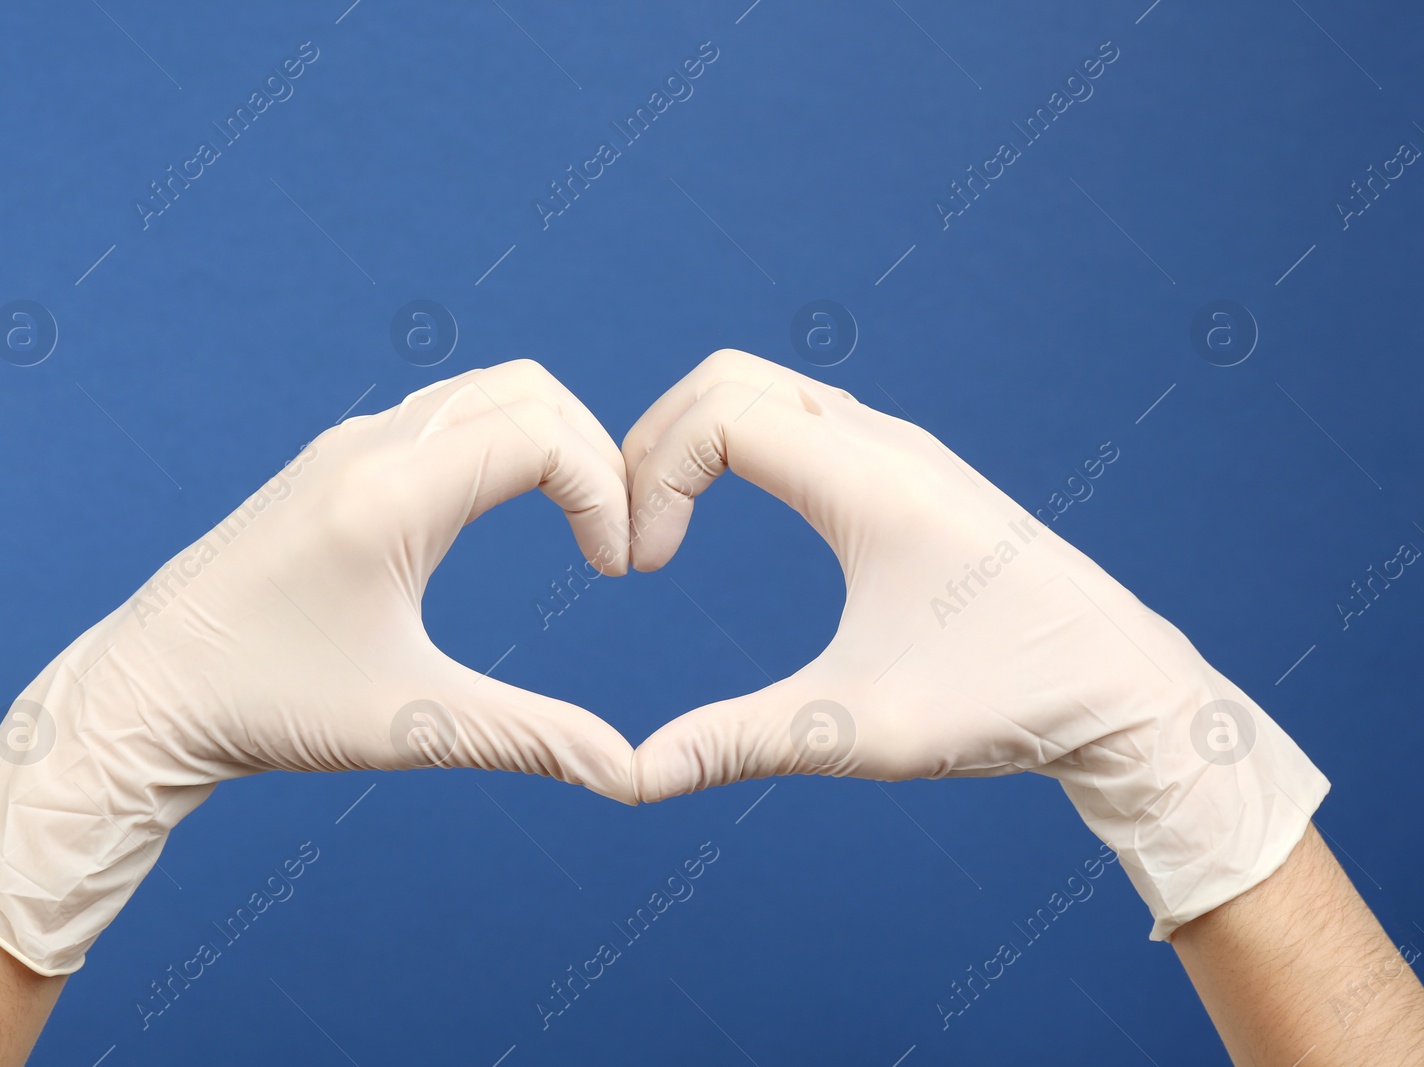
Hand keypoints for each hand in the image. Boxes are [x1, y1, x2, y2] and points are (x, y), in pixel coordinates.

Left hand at [0, 360, 636, 974]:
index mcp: (390, 493)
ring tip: (577, 524)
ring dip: (547, 443)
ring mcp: (347, 445)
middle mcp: (369, 446)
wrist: (143, 695)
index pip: (543, 436)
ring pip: (484, 393)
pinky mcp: (333, 462)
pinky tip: (505, 514)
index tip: (615, 571)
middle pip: (527, 390)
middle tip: (613, 536)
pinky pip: (442, 415)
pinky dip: (500, 443)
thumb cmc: (265, 707)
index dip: (606, 493)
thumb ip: (530, 738)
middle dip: (593, 452)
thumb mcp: (409, 725)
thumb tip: (627, 774)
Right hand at [625, 350, 1328, 938]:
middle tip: (636, 535)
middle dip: (654, 443)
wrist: (1127, 689)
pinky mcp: (911, 471)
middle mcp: (885, 442)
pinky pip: (799, 417)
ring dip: (696, 442)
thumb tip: (629, 776)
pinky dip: (739, 447)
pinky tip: (729, 519)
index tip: (644, 570)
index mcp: (871, 483)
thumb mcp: (861, 731)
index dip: (649, 477)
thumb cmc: (1007, 703)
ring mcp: (902, 448)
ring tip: (667, 530)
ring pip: (764, 390)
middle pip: (727, 378)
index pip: (717, 413)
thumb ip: (737, 743)